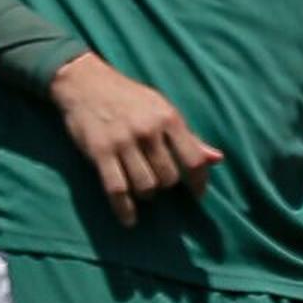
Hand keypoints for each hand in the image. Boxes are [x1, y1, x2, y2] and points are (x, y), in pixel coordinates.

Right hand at [48, 52, 221, 226]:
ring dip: (147, 194)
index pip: (193, 160)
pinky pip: (116, 190)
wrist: (85, 82)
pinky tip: (130, 220)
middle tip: (160, 182)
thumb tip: (217, 159)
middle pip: (169, 177)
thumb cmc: (130, 98)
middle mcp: (148, 131)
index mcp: (169, 118)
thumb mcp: (163, 109)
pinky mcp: (100, 152)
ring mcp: (123, 142)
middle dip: (167, 186)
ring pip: (145, 186)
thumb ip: (189, 137)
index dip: (199, 182)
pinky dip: (124, 210)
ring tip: (144, 189)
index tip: (197, 194)